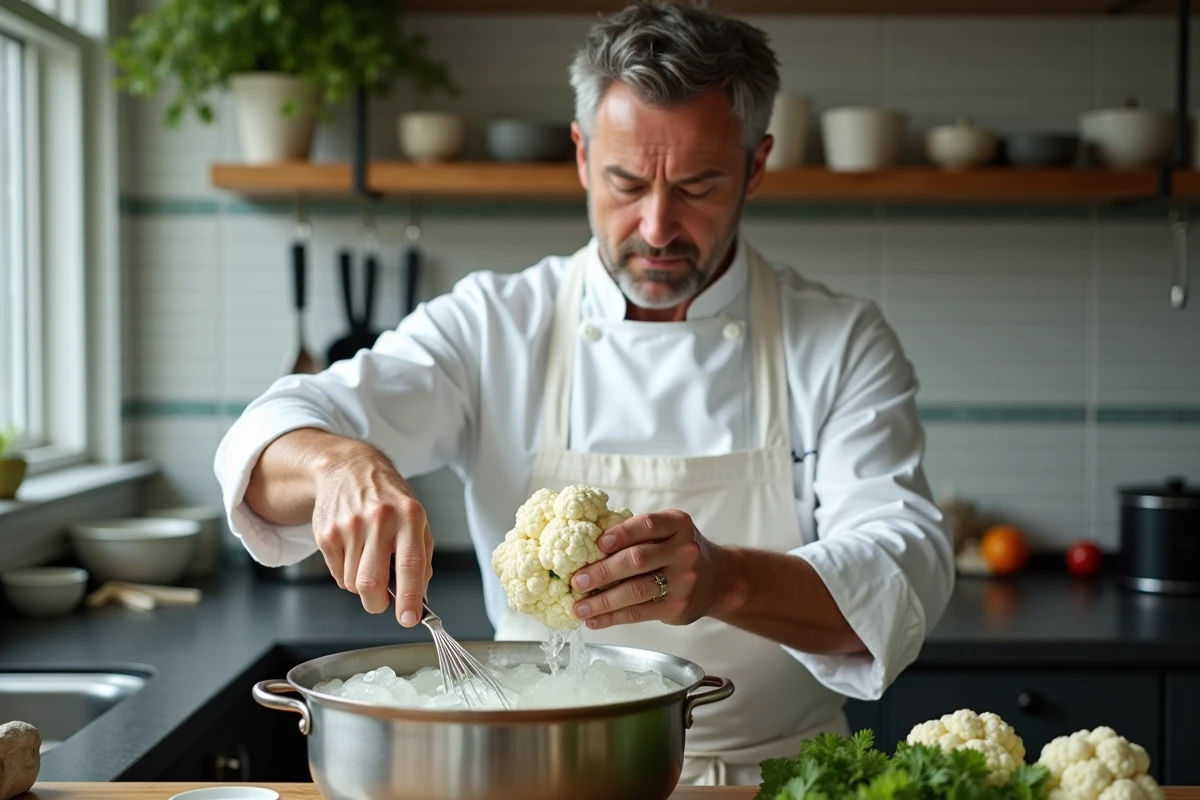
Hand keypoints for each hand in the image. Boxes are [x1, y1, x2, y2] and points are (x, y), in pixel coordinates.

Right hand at [311, 444, 432, 626]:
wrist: (350, 469)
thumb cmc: (389, 499)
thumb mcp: (417, 520)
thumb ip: (422, 559)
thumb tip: (419, 598)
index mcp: (409, 517)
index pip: (410, 564)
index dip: (410, 597)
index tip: (410, 619)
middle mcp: (379, 520)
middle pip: (371, 583)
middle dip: (377, 603)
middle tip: (383, 601)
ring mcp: (349, 526)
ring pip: (353, 584)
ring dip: (362, 585)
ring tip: (369, 561)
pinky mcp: (326, 533)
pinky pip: (337, 575)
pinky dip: (347, 574)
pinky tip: (353, 551)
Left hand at [569, 510, 729, 629]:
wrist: (719, 579)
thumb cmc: (679, 551)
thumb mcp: (669, 532)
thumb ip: (638, 535)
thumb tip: (587, 547)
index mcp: (678, 525)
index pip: (647, 525)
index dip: (621, 533)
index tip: (597, 543)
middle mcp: (684, 551)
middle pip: (637, 560)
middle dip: (602, 572)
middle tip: (577, 581)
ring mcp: (683, 581)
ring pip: (636, 591)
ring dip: (602, 601)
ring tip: (579, 607)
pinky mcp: (678, 607)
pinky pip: (639, 613)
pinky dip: (613, 617)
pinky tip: (594, 620)